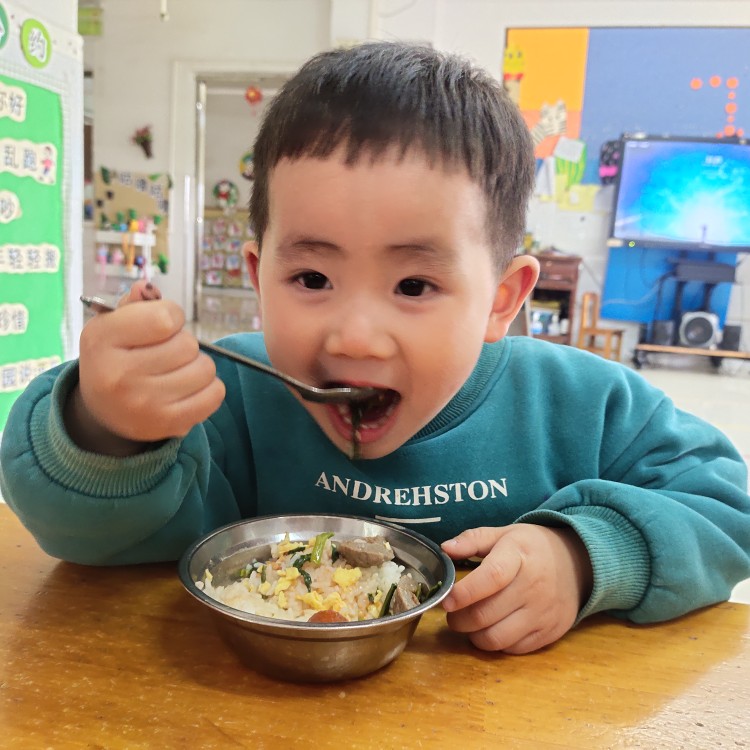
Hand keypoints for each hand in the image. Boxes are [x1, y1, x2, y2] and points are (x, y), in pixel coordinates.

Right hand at [66, 281, 225, 453]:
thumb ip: (135, 303)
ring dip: (197, 365)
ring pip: (205, 369)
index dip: (172, 316)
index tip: (161, 325)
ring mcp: (144, 403)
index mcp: (101, 340)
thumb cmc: (116, 357)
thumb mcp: (113, 325)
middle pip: (188, 345)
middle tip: (165, 353)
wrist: (104, 410)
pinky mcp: (167, 424)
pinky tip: (188, 389)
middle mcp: (118, 375)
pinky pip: (215, 394)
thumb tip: (148, 289)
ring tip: (175, 371)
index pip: (166, 317)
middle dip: (183, 343)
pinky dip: (209, 388)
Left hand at [441, 524, 592, 653]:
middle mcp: (533, 587)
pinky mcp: (550, 633)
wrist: (577, 563)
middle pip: (486, 614)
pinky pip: (513, 649)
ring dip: (474, 636)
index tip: (447, 600)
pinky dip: (496, 643)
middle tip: (452, 614)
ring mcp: (543, 613)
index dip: (465, 592)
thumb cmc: (531, 548)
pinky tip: (492, 628)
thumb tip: (445, 549)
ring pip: (496, 638)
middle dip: (459, 619)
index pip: (492, 577)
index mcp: (518, 556)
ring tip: (469, 623)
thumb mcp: (503, 534)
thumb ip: (472, 539)